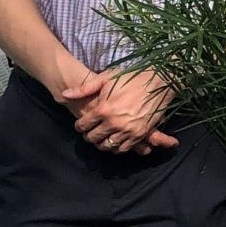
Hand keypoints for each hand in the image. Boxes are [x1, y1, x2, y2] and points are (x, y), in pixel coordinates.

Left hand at [63, 69, 177, 154]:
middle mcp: (113, 123)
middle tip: (90, 132)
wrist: (160, 81)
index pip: (83, 126)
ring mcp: (127, 130)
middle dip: (89, 136)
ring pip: (107, 146)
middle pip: (93, 138)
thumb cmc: (133, 77)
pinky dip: (116, 147)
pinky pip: (123, 148)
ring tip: (102, 138)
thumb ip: (85, 88)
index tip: (82, 125)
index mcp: (103, 109)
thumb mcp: (107, 78)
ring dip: (101, 143)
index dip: (79, 126)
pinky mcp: (140, 134)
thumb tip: (65, 95)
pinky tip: (115, 141)